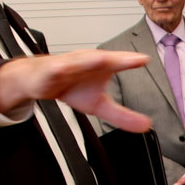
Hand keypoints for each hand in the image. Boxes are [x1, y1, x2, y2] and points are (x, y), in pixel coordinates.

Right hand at [0, 49, 151, 131]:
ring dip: (91, 59)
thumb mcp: (99, 105)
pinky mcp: (51, 70)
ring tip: (105, 59)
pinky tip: (64, 69)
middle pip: (104, 59)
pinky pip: (55, 69)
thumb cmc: (71, 87)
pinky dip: (59, 68)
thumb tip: (146, 126)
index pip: (119, 63)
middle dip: (119, 58)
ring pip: (80, 61)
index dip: (131, 61)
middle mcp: (87, 61)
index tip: (145, 60)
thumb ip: (121, 115)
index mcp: (100, 67)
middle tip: (135, 59)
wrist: (39, 81)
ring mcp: (69, 64)